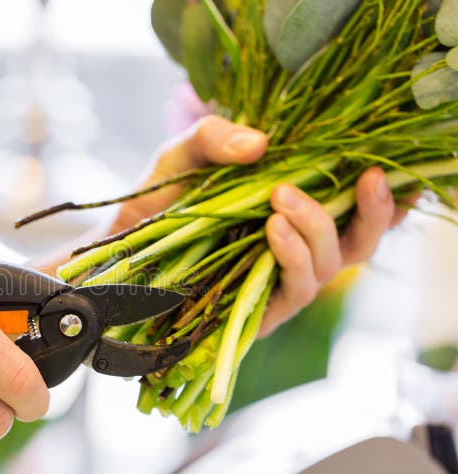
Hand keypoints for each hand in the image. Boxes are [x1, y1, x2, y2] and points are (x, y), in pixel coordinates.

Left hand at [109, 115, 404, 337]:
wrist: (112, 251)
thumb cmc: (154, 203)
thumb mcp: (181, 158)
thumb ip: (214, 138)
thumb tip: (261, 143)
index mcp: (289, 214)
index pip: (351, 212)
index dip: (382, 200)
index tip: (384, 170)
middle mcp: (290, 251)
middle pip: (357, 244)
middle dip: (367, 214)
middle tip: (355, 178)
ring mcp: (273, 283)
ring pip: (330, 268)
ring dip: (317, 230)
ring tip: (282, 200)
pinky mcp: (254, 312)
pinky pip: (293, 292)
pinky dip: (291, 258)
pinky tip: (272, 230)